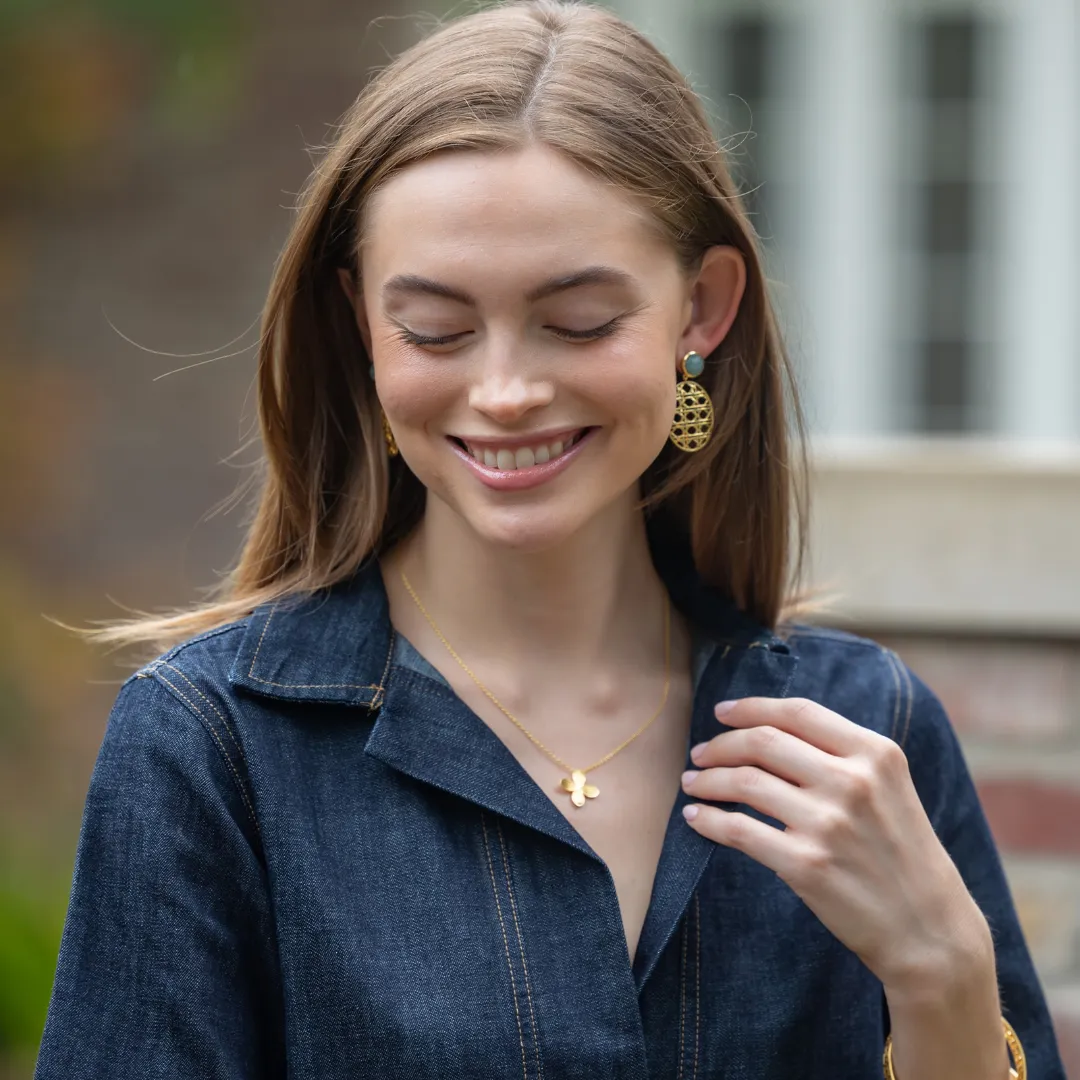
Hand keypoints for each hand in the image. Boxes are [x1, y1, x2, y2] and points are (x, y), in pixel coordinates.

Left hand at [681, 697, 991, 993]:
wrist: (929, 930)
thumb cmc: (903, 854)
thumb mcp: (890, 787)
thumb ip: (842, 754)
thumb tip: (770, 730)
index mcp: (875, 754)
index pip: (798, 713)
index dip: (751, 707)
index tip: (721, 712)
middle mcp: (853, 782)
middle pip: (763, 742)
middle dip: (720, 744)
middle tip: (699, 754)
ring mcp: (828, 823)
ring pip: (744, 781)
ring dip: (707, 779)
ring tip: (692, 783)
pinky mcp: (806, 865)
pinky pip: (737, 829)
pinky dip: (707, 820)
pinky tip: (696, 817)